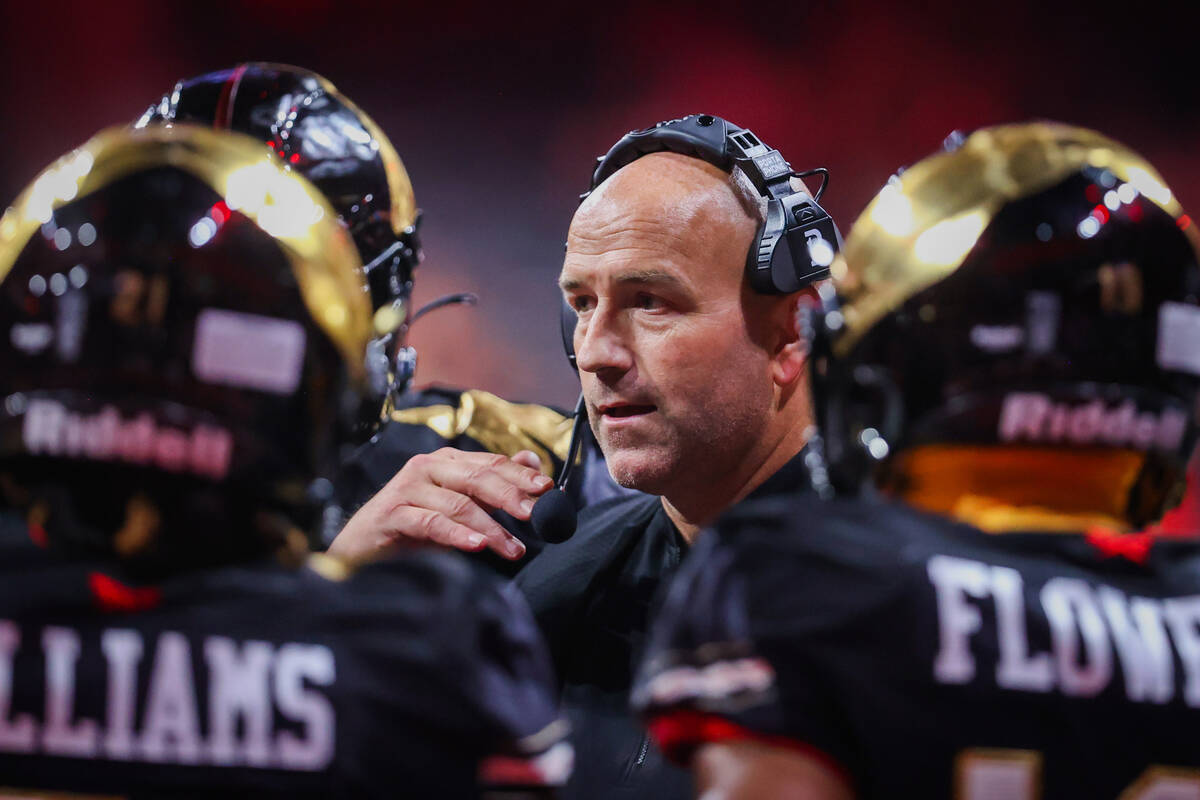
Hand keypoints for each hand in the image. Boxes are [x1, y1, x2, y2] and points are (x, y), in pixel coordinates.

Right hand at [327, 448, 553, 564]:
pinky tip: (476, 545)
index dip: (521, 475)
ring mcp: (408, 488)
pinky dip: (457, 534)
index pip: (491, 463)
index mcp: (447, 462)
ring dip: (491, 528)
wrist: (360, 551)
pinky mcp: (393, 513)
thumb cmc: (414, 529)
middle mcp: (428, 468)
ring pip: (459, 503)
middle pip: (478, 477)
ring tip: (514, 549)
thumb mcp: (458, 507)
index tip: (548, 490)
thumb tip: (532, 464)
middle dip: (511, 496)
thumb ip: (492, 487)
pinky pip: (431, 522)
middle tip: (535, 515)